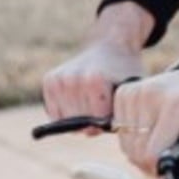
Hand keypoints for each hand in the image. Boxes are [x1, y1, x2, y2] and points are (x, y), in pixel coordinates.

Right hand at [41, 3, 155, 124]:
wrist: (111, 47)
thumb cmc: (123, 74)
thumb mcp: (128, 92)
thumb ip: (116, 115)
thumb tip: (90, 131)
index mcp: (94, 80)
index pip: (95, 121)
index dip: (106, 122)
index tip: (114, 109)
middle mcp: (72, 78)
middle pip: (78, 122)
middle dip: (91, 122)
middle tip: (102, 106)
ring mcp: (59, 78)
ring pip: (64, 120)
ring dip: (77, 119)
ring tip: (91, 104)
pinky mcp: (49, 79)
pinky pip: (53, 112)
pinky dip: (65, 113)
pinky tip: (78, 101)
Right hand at [111, 65, 178, 175]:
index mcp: (177, 104)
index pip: (153, 153)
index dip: (161, 170)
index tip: (173, 170)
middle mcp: (151, 94)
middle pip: (137, 151)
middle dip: (150, 164)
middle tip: (168, 160)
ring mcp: (135, 92)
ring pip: (126, 144)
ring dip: (140, 152)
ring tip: (160, 146)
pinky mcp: (125, 92)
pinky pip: (119, 130)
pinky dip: (132, 139)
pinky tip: (149, 133)